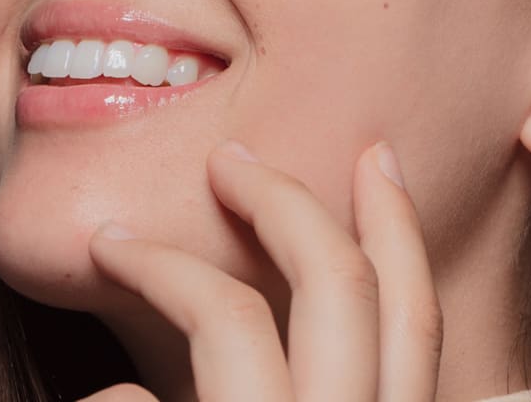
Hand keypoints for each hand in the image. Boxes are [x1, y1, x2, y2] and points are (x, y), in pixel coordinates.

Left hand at [79, 140, 441, 400]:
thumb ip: (329, 398)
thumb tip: (430, 378)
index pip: (414, 320)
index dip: (398, 226)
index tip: (377, 153)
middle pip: (338, 283)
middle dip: (280, 199)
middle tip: (226, 156)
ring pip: (232, 317)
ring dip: (161, 263)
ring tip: (109, 241)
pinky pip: (135, 396)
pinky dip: (111, 393)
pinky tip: (101, 398)